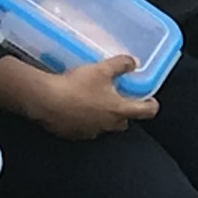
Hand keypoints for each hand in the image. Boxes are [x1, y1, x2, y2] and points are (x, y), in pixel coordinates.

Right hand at [0, 51, 154, 139]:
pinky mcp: (73, 135)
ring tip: (96, 103)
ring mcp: (90, 132)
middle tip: (120, 99)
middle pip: (124, 122)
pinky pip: (84, 129)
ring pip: (104, 126)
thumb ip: (121, 65)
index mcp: (119, 111)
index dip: (151, 105)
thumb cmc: (77, 85)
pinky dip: (85, 120)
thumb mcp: (101, 69)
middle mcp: (108, 125)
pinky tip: (77, 109)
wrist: (46, 100)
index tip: (151, 100)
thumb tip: (134, 62)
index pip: (146, 112)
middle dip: (124, 112)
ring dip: (103, 117)